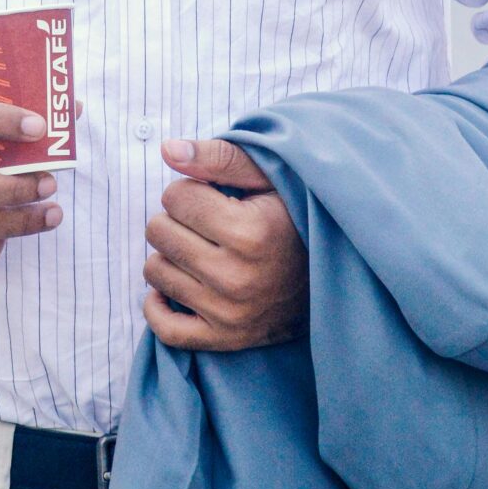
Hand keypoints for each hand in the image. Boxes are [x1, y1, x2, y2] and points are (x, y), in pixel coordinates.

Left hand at [143, 137, 307, 352]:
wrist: (333, 276)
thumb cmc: (293, 216)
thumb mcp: (267, 177)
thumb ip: (218, 158)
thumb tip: (167, 149)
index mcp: (250, 232)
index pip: (175, 197)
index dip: (191, 190)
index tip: (213, 197)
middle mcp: (237, 277)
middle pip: (159, 232)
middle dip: (176, 219)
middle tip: (205, 223)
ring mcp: (229, 313)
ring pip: (155, 271)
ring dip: (170, 255)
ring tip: (199, 248)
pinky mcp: (224, 339)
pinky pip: (165, 329)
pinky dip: (158, 305)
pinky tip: (173, 285)